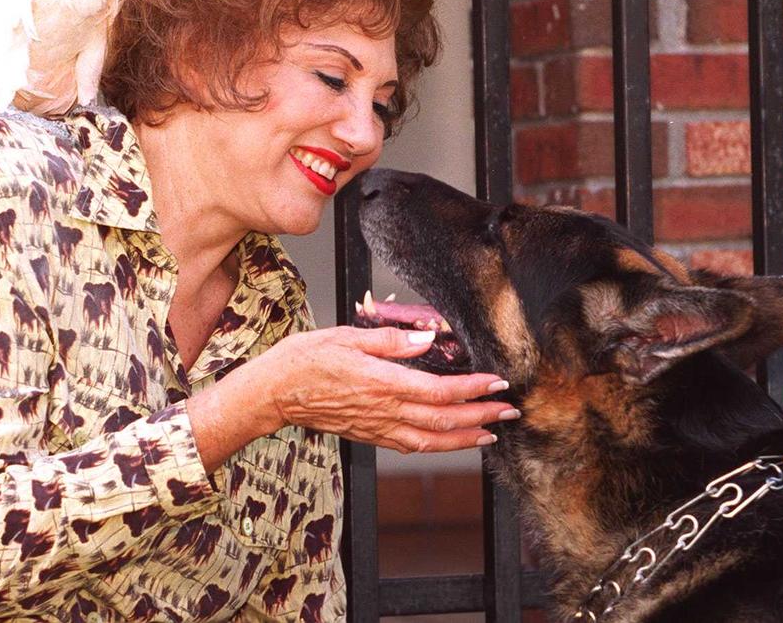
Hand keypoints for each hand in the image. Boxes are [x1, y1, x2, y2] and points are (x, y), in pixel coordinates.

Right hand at [259, 326, 518, 452]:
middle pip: (444, 421)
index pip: (440, 391)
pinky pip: (410, 446)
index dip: (473, 388)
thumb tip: (427, 337)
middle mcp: (384, 410)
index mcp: (382, 383)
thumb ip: (390, 340)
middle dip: (482, 416)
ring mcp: (377, 427)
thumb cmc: (304, 359)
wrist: (273, 392)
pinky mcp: (369, 434)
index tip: (498, 382)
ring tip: (492, 432)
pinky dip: (437, 447)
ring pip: (432, 441)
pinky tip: (451, 442)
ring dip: (466, 438)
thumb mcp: (346, 336)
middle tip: (510, 411)